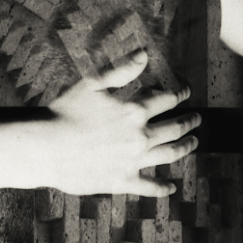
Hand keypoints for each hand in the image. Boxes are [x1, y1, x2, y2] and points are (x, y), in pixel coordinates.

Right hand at [45, 51, 199, 195]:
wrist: (45, 147)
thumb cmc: (64, 111)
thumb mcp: (92, 83)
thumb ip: (121, 69)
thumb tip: (145, 54)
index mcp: (133, 110)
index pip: (168, 98)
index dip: (181, 91)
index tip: (187, 90)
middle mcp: (139, 136)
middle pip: (175, 127)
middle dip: (189, 121)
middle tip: (197, 118)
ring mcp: (133, 161)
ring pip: (170, 154)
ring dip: (186, 147)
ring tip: (194, 143)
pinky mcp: (122, 181)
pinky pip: (149, 186)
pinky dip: (163, 187)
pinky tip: (172, 187)